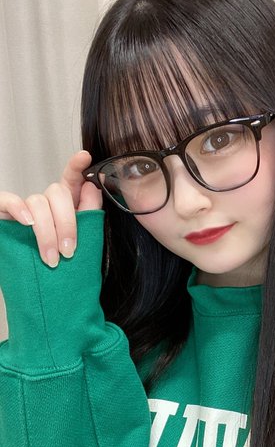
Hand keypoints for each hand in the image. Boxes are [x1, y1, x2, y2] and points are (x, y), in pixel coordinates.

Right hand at [0, 151, 102, 266]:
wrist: (38, 289)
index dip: (77, 166)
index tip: (85, 157)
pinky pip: (8, 200)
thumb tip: (93, 188)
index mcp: (66, 207)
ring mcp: (24, 208)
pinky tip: (28, 223)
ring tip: (51, 259)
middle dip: (67, 223)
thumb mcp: (80, 242)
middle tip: (69, 252)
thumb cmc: (59, 265)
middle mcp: (46, 203)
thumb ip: (88, 214)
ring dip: (46, 232)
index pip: (72, 180)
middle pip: (58, 193)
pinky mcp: (4, 213)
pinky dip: (19, 209)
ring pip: (38, 202)